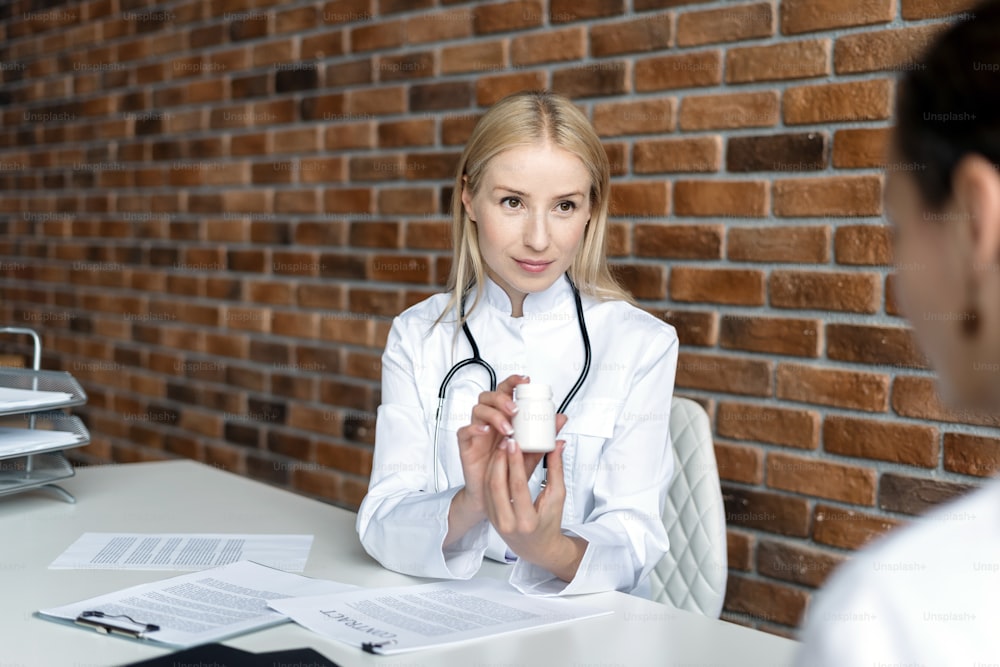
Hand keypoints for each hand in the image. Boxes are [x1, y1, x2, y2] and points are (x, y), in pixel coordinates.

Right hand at [445, 375, 566, 547]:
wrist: (496, 497)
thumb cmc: (511, 472)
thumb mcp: (533, 453)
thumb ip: (546, 436)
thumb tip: (562, 419)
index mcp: (505, 418)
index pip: (506, 392)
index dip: (513, 382)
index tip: (526, 381)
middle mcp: (489, 422)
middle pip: (489, 396)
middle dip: (502, 398)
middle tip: (515, 409)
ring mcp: (476, 432)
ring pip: (477, 410)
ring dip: (494, 415)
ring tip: (508, 428)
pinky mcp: (466, 446)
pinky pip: (464, 431)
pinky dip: (474, 428)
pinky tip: (486, 433)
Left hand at [484, 437, 586, 581]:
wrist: (536, 546)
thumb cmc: (550, 523)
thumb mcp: (557, 497)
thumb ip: (556, 469)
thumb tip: (557, 445)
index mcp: (527, 521)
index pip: (518, 486)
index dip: (515, 462)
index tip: (515, 443)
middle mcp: (508, 523)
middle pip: (497, 484)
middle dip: (500, 458)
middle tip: (506, 440)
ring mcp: (495, 520)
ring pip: (488, 486)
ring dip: (493, 463)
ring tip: (501, 446)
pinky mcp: (489, 516)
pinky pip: (487, 491)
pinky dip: (490, 473)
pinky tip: (497, 460)